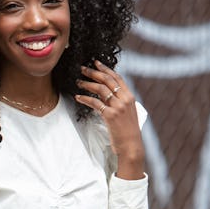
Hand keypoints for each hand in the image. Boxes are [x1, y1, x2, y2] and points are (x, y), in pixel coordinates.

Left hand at [75, 60, 144, 179]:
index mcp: (130, 97)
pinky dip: (85, 99)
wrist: (131, 145)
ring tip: (78, 82)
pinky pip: (95, 103)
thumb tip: (104, 92)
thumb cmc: (127, 131)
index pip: (117, 78)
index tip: (96, 63)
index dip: (106, 69)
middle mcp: (125, 99)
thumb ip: (117, 102)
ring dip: (87, 84)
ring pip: (100, 89)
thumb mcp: (126, 113)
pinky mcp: (110, 115)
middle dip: (93, 72)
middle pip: (107, 80)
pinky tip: (78, 97)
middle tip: (82, 69)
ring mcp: (118, 107)